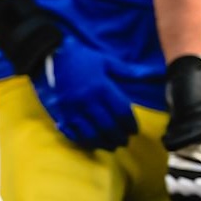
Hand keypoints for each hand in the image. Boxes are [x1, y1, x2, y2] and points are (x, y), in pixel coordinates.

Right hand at [33, 35, 138, 151]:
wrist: (50, 55)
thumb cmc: (82, 57)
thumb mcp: (107, 61)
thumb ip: (128, 71)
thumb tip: (150, 73)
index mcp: (102, 88)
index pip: (121, 113)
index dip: (130, 124)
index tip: (134, 130)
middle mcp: (88, 101)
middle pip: (108, 126)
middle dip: (119, 137)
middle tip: (125, 141)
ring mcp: (73, 109)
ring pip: (91, 133)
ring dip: (103, 142)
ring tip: (111, 146)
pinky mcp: (61, 113)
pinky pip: (73, 133)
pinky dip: (83, 141)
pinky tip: (91, 143)